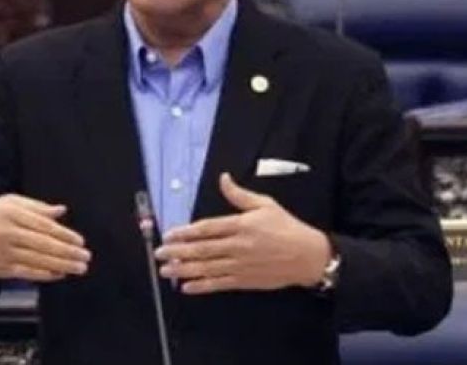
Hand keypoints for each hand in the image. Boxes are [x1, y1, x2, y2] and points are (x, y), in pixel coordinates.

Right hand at [0, 194, 90, 281]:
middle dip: (67, 253)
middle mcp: (8, 233)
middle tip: (85, 257)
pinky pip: (27, 273)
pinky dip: (44, 275)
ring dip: (61, 266)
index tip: (80, 241)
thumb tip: (61, 211)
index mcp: (11, 213)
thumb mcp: (8, 202)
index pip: (44, 226)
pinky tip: (59, 274)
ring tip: (78, 267)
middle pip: (43, 245)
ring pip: (37, 261)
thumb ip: (36, 207)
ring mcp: (4, 253)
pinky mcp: (1, 269)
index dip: (64, 234)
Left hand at [154, 172, 330, 294]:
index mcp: (241, 225)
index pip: (207, 229)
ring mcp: (240, 266)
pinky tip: (186, 287)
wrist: (308, 256)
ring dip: (184, 270)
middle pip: (202, 250)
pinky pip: (219, 284)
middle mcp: (237, 246)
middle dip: (178, 252)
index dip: (186, 232)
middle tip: (159, 254)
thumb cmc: (286, 227)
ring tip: (166, 270)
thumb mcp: (265, 204)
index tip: (169, 234)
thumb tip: (223, 178)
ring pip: (207, 268)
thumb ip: (239, 194)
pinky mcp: (245, 281)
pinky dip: (202, 286)